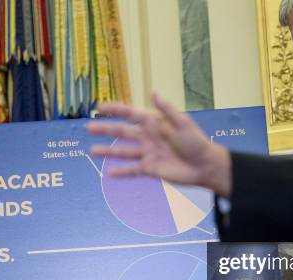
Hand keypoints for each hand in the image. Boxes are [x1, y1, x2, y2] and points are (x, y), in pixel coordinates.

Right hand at [88, 93, 232, 196]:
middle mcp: (148, 137)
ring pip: (123, 151)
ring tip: (91, 151)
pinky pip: (132, 170)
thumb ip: (167, 109)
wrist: (204, 166)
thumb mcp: (183, 122)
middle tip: (88, 127)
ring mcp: (148, 153)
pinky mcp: (150, 169)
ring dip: (108, 151)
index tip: (99, 107)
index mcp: (154, 123)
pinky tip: (109, 173)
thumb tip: (153, 92)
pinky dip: (121, 172)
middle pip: (122, 132)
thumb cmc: (196, 142)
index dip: (115, 110)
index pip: (131, 114)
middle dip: (105, 129)